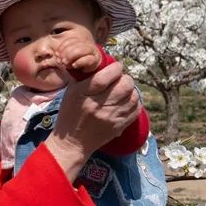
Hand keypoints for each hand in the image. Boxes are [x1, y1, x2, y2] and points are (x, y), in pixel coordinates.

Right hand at [43, 61, 139, 178]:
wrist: (72, 143)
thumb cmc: (70, 114)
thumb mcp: (71, 92)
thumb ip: (84, 77)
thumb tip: (101, 63)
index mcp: (84, 94)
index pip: (106, 76)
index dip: (116, 68)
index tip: (117, 67)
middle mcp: (98, 105)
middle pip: (124, 85)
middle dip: (125, 78)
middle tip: (120, 79)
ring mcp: (111, 117)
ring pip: (133, 96)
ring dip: (131, 90)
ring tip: (123, 90)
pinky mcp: (119, 126)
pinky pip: (136, 109)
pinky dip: (134, 102)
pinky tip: (127, 101)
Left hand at [55, 37, 102, 81]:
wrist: (90, 68)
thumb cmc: (77, 61)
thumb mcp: (69, 56)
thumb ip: (63, 54)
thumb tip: (55, 54)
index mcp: (80, 41)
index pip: (70, 41)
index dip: (62, 47)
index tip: (56, 54)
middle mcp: (87, 44)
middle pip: (75, 45)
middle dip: (66, 53)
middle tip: (61, 61)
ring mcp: (92, 51)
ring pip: (81, 50)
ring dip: (71, 57)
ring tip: (65, 64)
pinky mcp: (95, 59)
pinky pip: (87, 59)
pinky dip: (79, 62)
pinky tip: (74, 66)